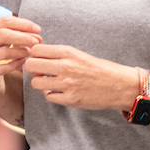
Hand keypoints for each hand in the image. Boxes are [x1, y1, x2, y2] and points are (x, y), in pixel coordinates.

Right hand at [0, 16, 41, 92]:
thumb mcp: (0, 38)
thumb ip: (16, 32)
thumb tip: (36, 33)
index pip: (4, 21)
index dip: (23, 24)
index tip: (38, 29)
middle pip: (2, 35)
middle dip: (23, 37)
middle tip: (37, 41)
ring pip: (3, 52)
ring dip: (20, 52)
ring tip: (30, 52)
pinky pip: (1, 69)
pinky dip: (15, 65)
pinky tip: (22, 62)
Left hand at [24, 45, 138, 111]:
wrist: (118, 85)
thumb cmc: (98, 68)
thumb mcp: (77, 54)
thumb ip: (57, 55)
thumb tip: (34, 55)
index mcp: (67, 52)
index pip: (36, 50)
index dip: (33, 55)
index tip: (38, 59)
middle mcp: (65, 66)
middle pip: (30, 65)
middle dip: (32, 69)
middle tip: (40, 72)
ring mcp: (67, 84)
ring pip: (36, 83)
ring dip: (40, 83)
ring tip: (50, 82)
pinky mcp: (70, 99)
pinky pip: (48, 96)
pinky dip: (51, 94)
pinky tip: (60, 91)